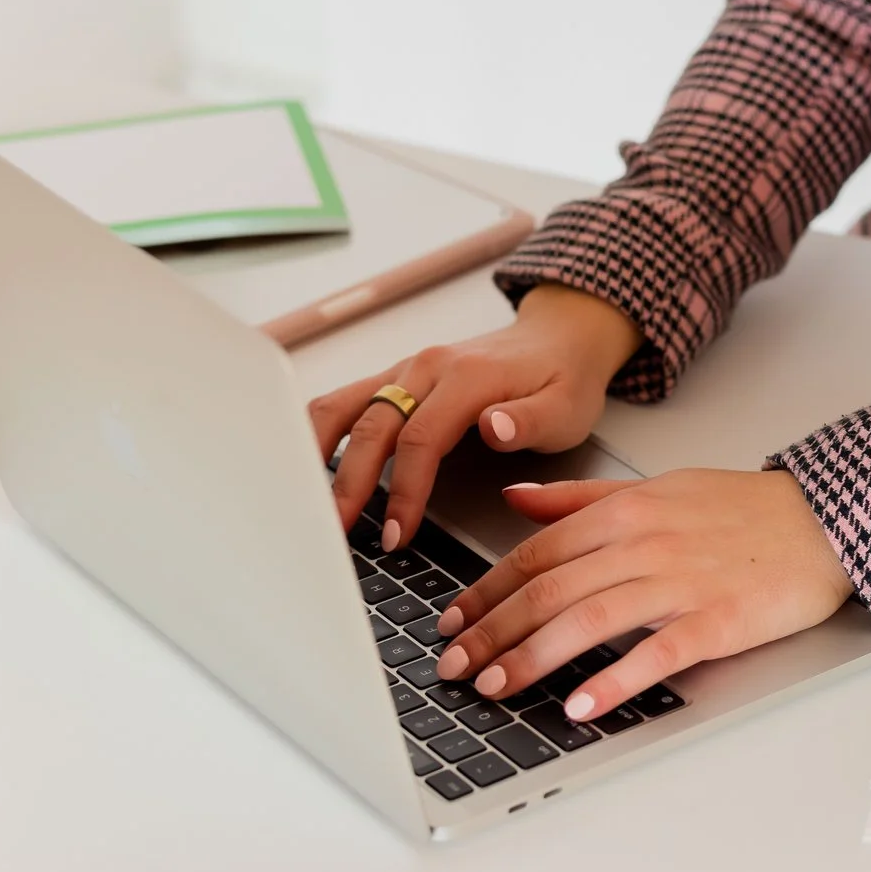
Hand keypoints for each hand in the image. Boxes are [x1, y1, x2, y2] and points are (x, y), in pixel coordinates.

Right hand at [310, 284, 640, 550]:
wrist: (558, 338)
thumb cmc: (561, 379)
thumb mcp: (565, 407)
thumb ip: (529, 421)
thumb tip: (491, 427)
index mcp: (467, 377)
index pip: (420, 439)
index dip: (403, 490)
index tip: (396, 533)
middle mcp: (425, 368)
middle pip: (371, 426)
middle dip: (349, 484)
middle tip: (335, 533)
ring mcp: (403, 372)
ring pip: (341, 405)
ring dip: (317, 453)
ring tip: (304, 503)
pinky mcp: (393, 381)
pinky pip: (343, 402)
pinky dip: (319, 435)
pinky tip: (306, 468)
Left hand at [432, 470, 854, 718]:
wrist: (824, 521)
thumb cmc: (740, 510)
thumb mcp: (654, 487)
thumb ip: (580, 499)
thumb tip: (515, 498)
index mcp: (624, 511)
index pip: (534, 553)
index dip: (485, 591)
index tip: (451, 622)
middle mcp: (643, 544)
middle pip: (548, 590)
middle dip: (491, 632)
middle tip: (453, 667)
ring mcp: (679, 583)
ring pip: (587, 620)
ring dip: (533, 657)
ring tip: (496, 688)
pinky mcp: (716, 620)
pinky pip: (655, 653)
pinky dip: (614, 680)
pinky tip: (581, 706)